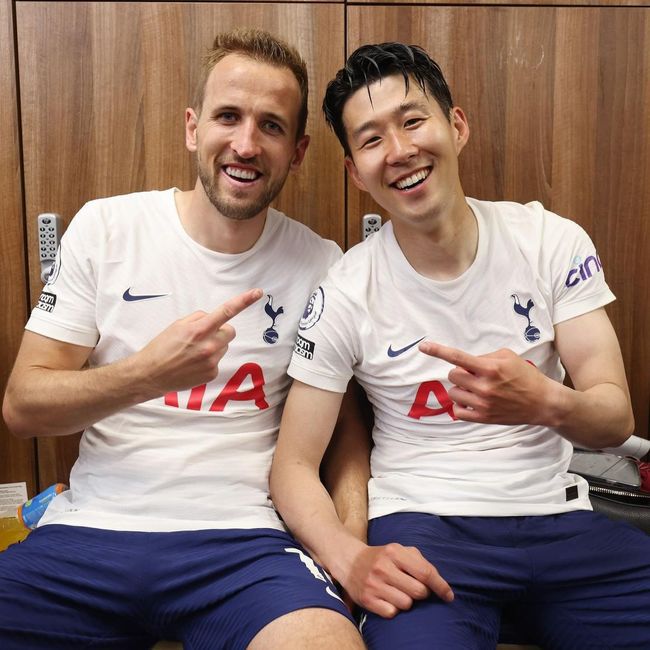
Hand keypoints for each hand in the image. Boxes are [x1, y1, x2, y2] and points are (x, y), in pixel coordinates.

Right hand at [137, 288, 262, 394]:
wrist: (150, 374)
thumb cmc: (162, 347)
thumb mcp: (178, 325)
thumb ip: (199, 318)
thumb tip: (212, 318)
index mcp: (199, 329)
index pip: (226, 312)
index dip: (244, 301)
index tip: (258, 293)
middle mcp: (209, 346)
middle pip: (230, 331)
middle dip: (221, 331)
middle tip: (203, 336)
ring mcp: (211, 361)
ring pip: (224, 346)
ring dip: (214, 346)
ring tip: (193, 352)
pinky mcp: (212, 374)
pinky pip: (218, 360)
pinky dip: (209, 360)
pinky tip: (193, 363)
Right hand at [343, 543, 452, 618]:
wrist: (350, 561)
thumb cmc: (383, 557)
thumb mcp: (400, 550)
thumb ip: (420, 562)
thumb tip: (440, 584)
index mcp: (394, 551)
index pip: (425, 572)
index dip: (441, 586)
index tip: (448, 596)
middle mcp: (383, 567)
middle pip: (419, 592)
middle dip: (422, 593)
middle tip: (414, 588)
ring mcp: (374, 584)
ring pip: (406, 604)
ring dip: (407, 601)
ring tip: (398, 591)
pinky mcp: (367, 599)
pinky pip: (392, 613)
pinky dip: (393, 609)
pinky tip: (387, 598)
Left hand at [419, 341, 551, 424]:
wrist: (543, 402)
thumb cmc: (525, 376)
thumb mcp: (507, 356)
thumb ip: (484, 356)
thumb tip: (464, 362)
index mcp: (490, 368)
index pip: (457, 357)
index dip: (438, 351)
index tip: (422, 346)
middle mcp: (484, 386)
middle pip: (452, 375)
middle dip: (460, 372)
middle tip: (474, 375)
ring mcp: (483, 404)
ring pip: (453, 393)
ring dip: (460, 389)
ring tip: (476, 389)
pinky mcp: (483, 418)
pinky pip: (457, 411)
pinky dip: (461, 405)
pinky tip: (472, 401)